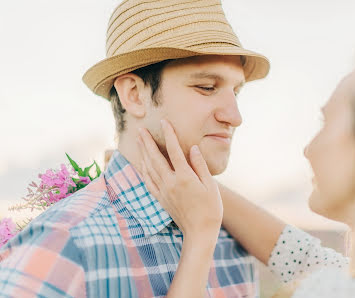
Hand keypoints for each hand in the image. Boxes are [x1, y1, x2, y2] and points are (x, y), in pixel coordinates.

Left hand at [137, 120, 222, 237]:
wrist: (199, 232)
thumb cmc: (210, 208)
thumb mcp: (210, 185)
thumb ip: (200, 165)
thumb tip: (193, 148)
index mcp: (185, 177)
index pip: (174, 150)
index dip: (169, 134)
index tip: (164, 122)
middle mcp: (171, 183)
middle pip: (155, 158)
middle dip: (147, 142)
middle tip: (141, 129)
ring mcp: (163, 192)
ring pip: (148, 168)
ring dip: (142, 153)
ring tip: (139, 141)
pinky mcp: (161, 199)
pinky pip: (148, 181)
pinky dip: (143, 169)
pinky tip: (141, 163)